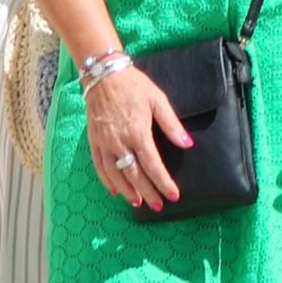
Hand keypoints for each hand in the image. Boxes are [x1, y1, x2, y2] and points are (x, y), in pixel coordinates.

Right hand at [83, 61, 192, 211]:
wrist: (104, 77)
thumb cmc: (134, 87)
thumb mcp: (158, 100)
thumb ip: (172, 124)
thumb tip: (187, 144)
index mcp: (138, 132)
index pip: (152, 164)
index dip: (163, 182)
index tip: (173, 195)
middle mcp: (119, 142)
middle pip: (134, 174)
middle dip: (147, 192)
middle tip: (158, 205)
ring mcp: (104, 143)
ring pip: (115, 174)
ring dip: (128, 191)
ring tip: (138, 202)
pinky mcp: (94, 142)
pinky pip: (100, 167)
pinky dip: (108, 181)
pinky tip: (116, 190)